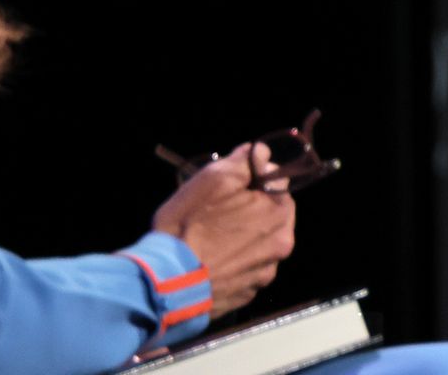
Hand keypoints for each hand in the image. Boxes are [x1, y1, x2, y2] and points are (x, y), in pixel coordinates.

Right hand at [151, 143, 296, 316]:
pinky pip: (244, 269)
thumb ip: (245, 161)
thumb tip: (262, 153)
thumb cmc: (190, 225)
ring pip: (257, 243)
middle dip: (249, 209)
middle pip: (270, 215)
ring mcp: (264, 274)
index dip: (252, 181)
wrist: (165, 282)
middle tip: (216, 214)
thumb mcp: (213, 179)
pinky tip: (209, 262)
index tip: (228, 189)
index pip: (276, 183)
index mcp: (280, 214)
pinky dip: (232, 263)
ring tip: (209, 240)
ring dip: (241, 237)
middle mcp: (282, 245)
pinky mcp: (246, 295)